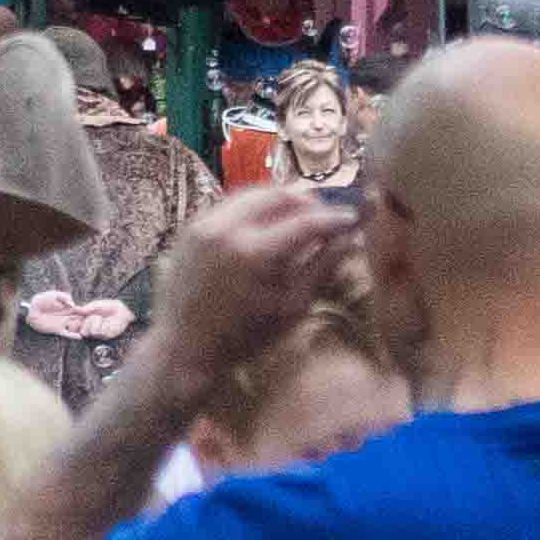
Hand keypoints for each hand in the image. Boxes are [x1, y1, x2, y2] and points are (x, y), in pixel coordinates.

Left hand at [138, 184, 356, 404]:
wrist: (185, 346)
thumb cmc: (245, 336)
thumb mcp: (292, 306)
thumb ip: (322, 267)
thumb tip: (350, 237)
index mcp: (253, 252)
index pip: (306, 220)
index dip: (335, 217)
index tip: (354, 218)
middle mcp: (224, 229)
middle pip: (278, 194)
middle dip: (308, 201)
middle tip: (326, 218)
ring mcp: (202, 225)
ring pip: (252, 193)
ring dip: (281, 201)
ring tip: (301, 220)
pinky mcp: (190, 228)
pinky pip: (230, 205)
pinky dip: (255, 209)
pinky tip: (270, 227)